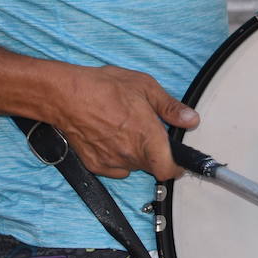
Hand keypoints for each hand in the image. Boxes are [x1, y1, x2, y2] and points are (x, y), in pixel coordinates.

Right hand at [51, 64, 200, 180]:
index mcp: (147, 137)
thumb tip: (191, 119)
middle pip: (152, 167)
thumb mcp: (145, 87)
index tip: (178, 160)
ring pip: (133, 166)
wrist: (65, 96)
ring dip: (136, 155)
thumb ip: (170, 107)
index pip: (168, 170)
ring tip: (126, 130)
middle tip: (148, 132)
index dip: (177, 168)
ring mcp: (111, 162)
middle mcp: (130, 155)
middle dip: (155, 154)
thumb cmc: (104, 87)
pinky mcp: (94, 165)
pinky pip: (114, 168)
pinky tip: (111, 138)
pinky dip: (117, 157)